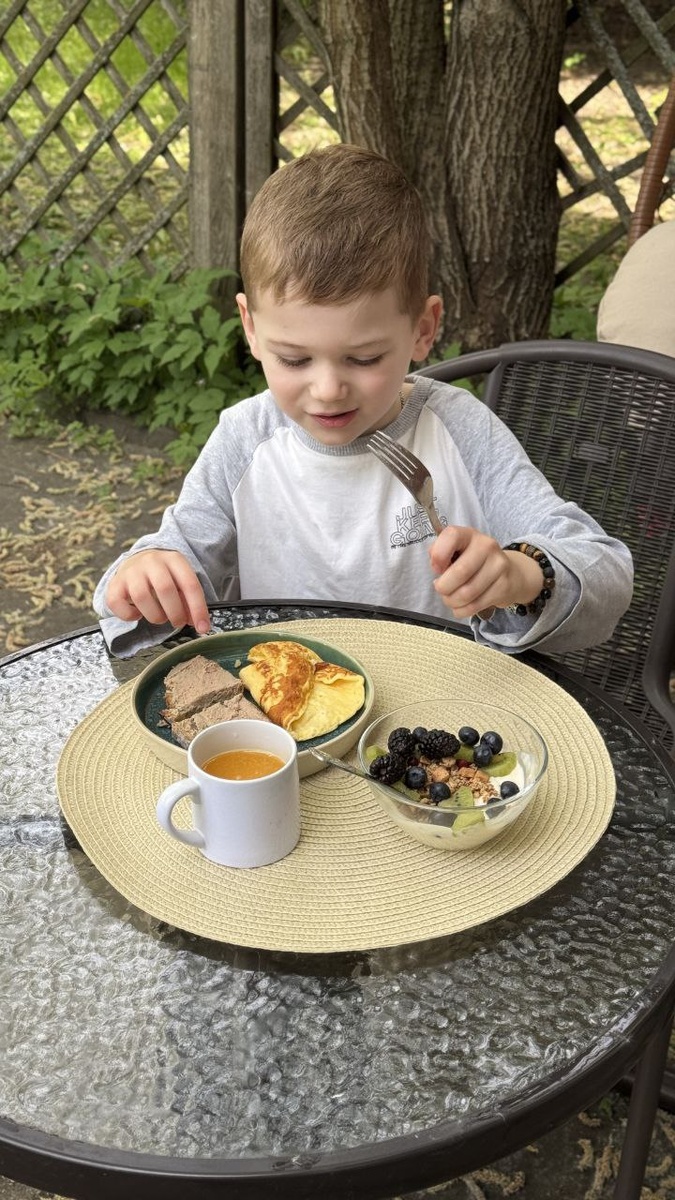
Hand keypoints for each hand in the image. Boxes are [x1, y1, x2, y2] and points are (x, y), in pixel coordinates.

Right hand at [105, 550, 210, 633]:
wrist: (136, 562)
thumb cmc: (164, 577)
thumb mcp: (181, 583)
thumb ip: (189, 602)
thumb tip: (199, 625)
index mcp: (174, 559)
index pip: (189, 584)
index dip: (198, 608)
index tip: (203, 628)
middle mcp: (151, 561)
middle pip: (165, 589)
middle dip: (175, 613)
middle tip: (178, 622)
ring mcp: (131, 571)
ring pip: (141, 597)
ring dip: (155, 616)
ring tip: (160, 618)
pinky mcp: (115, 584)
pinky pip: (118, 603)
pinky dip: (129, 616)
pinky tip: (138, 614)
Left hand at [429, 527, 543, 618]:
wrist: (509, 573)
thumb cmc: (473, 562)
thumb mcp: (456, 551)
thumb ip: (440, 554)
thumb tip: (437, 567)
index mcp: (469, 534)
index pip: (451, 536)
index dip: (438, 555)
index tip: (436, 568)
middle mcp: (486, 546)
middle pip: (459, 573)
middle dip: (443, 587)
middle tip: (441, 589)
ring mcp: (498, 566)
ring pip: (466, 593)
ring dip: (451, 601)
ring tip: (450, 598)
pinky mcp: (504, 586)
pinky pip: (475, 605)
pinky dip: (462, 610)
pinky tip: (461, 606)